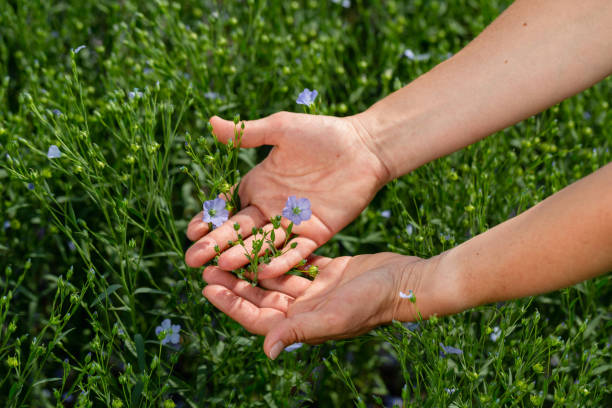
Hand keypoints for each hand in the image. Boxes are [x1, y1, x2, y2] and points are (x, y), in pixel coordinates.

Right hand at [185, 112, 388, 277]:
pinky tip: (263, 272)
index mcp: (259, 185)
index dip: (210, 220)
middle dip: (216, 244)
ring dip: (242, 256)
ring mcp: (292, 223)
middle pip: (239, 230)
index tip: (192, 232)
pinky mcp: (316, 233)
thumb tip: (211, 123)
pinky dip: (281, 261)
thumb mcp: (282, 129)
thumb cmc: (322, 134)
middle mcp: (271, 208)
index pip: (228, 207)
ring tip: (221, 267)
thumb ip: (249, 133)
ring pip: (263, 244)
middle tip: (192, 260)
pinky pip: (295, 251)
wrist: (364, 147)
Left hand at [201, 252, 444, 359]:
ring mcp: (315, 292)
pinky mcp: (326, 273)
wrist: (404, 281)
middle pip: (261, 298)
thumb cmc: (372, 302)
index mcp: (303, 326)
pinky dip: (277, 255)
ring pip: (274, 280)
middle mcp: (305, 310)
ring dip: (251, 267)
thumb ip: (300, 330)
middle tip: (208, 266)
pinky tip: (260, 241)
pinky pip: (294, 264)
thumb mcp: (335, 316)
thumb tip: (267, 350)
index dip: (231, 305)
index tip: (207, 288)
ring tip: (228, 251)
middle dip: (235, 283)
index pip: (258, 319)